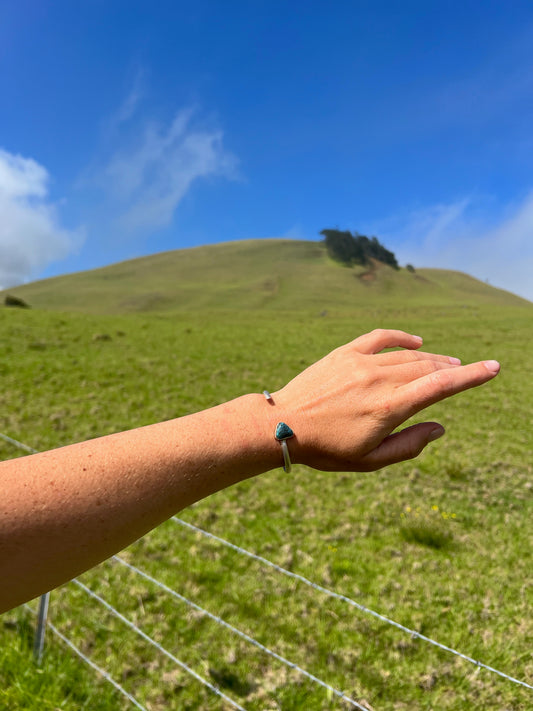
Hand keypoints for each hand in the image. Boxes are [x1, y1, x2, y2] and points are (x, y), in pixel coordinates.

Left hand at [272, 329, 499, 471]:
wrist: (283, 425)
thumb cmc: (327, 449)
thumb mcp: (370, 461)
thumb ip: (409, 445)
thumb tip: (440, 427)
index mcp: (388, 408)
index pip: (440, 387)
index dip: (471, 376)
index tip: (493, 368)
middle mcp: (378, 380)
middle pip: (427, 368)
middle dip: (451, 369)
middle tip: (464, 372)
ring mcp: (360, 362)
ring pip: (407, 355)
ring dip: (431, 358)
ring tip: (444, 364)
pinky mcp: (344, 353)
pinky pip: (380, 337)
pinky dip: (402, 337)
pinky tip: (416, 342)